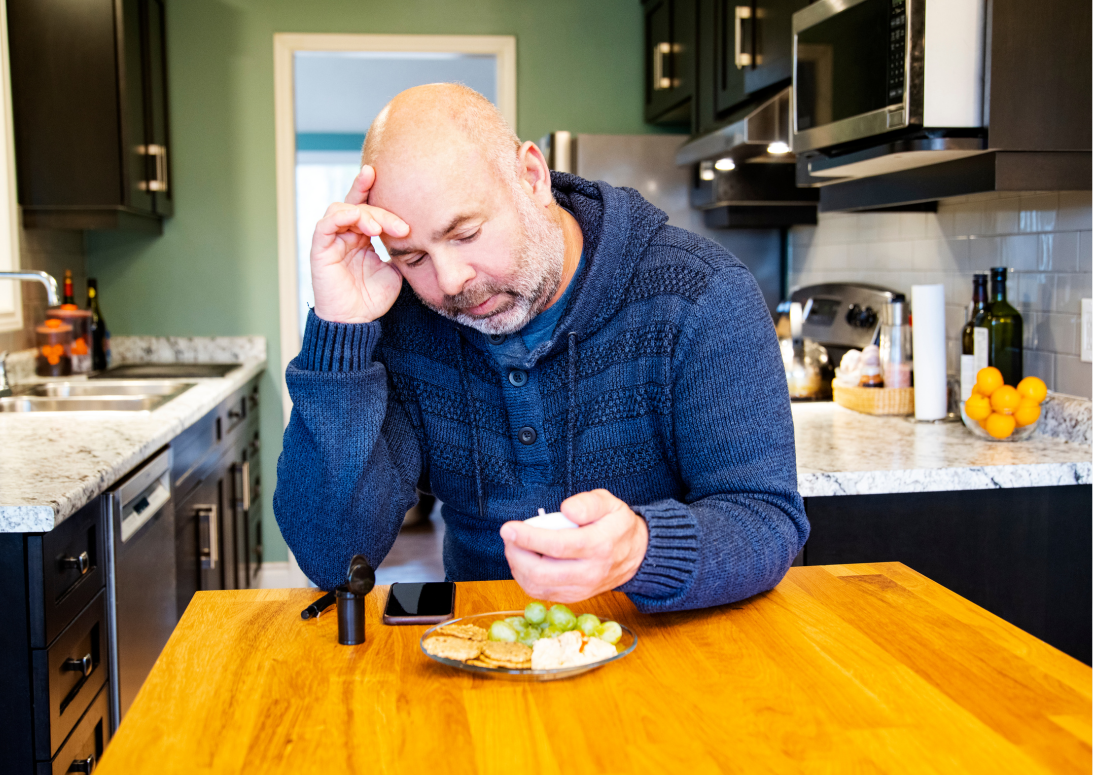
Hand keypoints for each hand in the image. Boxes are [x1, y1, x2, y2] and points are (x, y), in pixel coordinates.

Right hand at [309, 165, 409, 323]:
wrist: (356, 322)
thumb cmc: (372, 299)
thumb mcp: (394, 270)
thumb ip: (398, 249)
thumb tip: (413, 233)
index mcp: (361, 237)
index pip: (366, 206)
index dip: (372, 189)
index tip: (389, 177)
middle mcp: (345, 235)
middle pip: (359, 205)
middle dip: (381, 210)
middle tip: (402, 227)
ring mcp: (331, 240)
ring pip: (343, 209)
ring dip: (364, 214)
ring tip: (379, 230)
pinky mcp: (320, 249)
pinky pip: (326, 224)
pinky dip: (342, 217)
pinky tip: (359, 220)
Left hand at [500, 489, 648, 602]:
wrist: (636, 555)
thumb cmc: (617, 526)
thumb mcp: (610, 503)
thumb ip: (588, 503)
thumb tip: (566, 509)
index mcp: (599, 545)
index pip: (557, 546)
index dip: (528, 538)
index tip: (509, 528)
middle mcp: (590, 572)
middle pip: (542, 572)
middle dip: (517, 554)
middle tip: (509, 536)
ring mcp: (582, 589)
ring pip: (538, 587)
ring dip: (518, 567)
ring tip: (515, 547)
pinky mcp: (574, 597)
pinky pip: (541, 594)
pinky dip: (526, 578)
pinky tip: (525, 561)